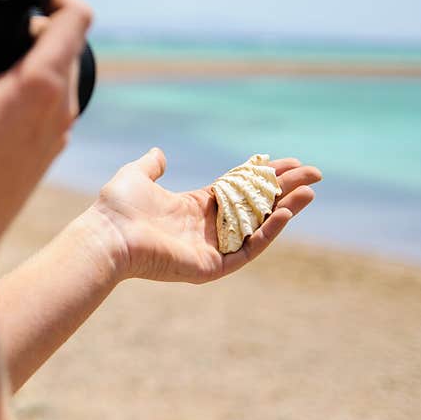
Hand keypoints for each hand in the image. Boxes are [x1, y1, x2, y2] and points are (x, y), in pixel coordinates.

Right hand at [0, 0, 91, 264]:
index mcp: (43, 85)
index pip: (77, 16)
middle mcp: (60, 107)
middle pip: (68, 44)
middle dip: (36, 21)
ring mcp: (55, 133)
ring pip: (58, 76)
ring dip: (31, 56)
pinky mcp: (43, 152)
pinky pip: (47, 105)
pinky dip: (27, 88)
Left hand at [90, 148, 321, 283]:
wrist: (107, 235)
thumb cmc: (117, 208)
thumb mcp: (136, 176)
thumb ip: (151, 165)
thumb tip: (159, 153)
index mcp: (192, 206)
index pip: (237, 191)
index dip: (262, 177)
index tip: (288, 163)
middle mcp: (205, 228)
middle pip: (254, 206)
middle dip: (283, 190)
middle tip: (313, 174)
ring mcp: (210, 248)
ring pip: (257, 228)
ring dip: (284, 210)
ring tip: (309, 192)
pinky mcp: (211, 267)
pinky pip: (247, 250)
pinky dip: (267, 233)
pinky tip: (284, 213)